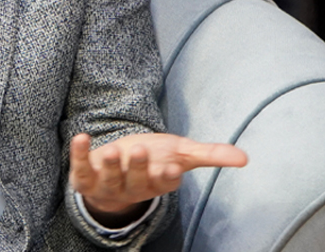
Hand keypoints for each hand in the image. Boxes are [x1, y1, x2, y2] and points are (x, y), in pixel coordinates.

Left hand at [69, 132, 247, 226]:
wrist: (116, 167)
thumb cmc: (154, 158)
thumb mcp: (183, 154)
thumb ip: (211, 155)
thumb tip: (245, 159)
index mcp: (158, 182)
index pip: (164, 184)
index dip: (166, 177)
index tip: (172, 168)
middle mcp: (133, 187)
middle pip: (137, 182)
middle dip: (138, 168)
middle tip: (139, 152)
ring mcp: (108, 183)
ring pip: (109, 179)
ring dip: (109, 165)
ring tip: (112, 150)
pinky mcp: (85, 177)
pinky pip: (79, 169)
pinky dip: (78, 154)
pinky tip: (81, 138)